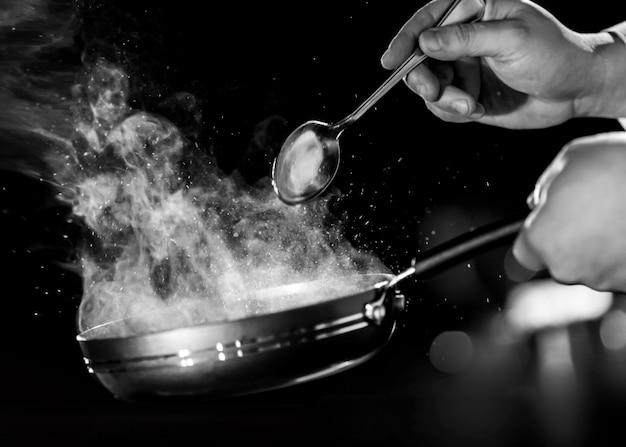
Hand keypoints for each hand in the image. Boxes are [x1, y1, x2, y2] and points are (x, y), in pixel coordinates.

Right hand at [381, 0, 616, 128]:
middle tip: (434, 92)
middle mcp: (464, 38)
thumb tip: (425, 41)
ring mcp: (464, 67)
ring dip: (443, 99)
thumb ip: (465, 39)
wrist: (576, 91)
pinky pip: (441, 105)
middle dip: (423, 78)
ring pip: (428, 84)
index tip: (390, 61)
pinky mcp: (466, 92)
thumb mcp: (511, 40)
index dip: (406, 38)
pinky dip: (451, 111)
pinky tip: (474, 109)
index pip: (429, 19)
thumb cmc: (554, 55)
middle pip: (420, 56)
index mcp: (475, 11)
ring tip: (469, 104)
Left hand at [513, 132, 625, 291]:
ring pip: (594, 266)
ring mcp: (605, 280)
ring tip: (619, 214)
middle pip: (560, 260)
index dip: (537, 235)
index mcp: (544, 239)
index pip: (524, 252)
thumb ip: (546, 185)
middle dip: (572, 238)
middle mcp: (570, 268)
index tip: (549, 221)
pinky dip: (625, 252)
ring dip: (602, 246)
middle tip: (593, 209)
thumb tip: (541, 199)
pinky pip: (621, 269)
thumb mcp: (571, 158)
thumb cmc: (623, 167)